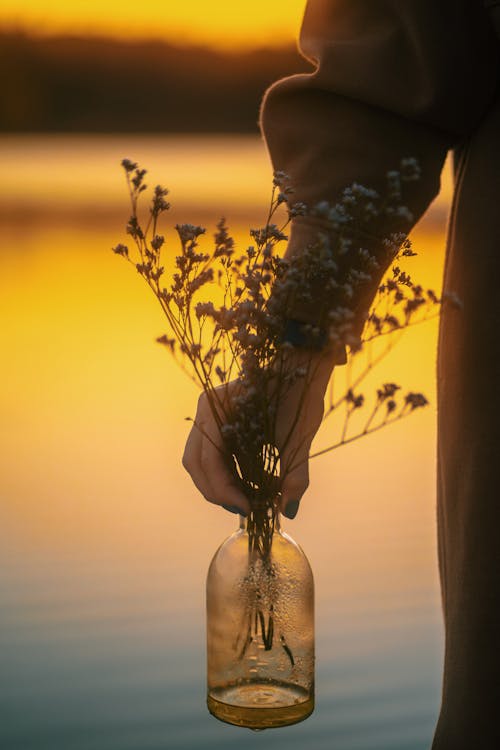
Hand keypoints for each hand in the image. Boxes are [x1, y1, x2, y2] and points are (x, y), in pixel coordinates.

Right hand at [182, 349, 335, 518]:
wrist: (302, 368)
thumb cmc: (299, 395)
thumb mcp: (298, 436)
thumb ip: (294, 474)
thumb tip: (289, 511)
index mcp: (217, 407)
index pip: (208, 458)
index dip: (224, 489)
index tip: (248, 508)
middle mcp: (206, 411)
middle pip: (196, 463)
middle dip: (218, 491)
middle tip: (246, 509)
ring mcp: (209, 417)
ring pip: (200, 461)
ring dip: (221, 485)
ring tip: (250, 500)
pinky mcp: (218, 424)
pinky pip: (214, 455)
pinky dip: (228, 474)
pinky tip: (250, 485)